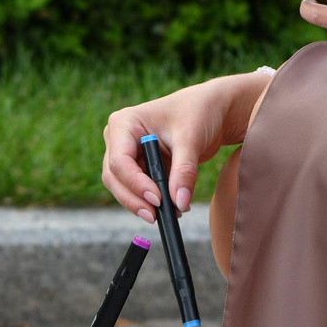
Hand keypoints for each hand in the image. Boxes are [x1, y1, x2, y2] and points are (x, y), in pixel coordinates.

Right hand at [100, 72, 266, 221]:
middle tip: (155, 216)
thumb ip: (184, 171)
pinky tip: (172, 207)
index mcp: (124, 123)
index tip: (157, 199)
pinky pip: (138, 188)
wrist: (212, 110)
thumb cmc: (198, 113)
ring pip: (123, 187)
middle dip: (133, 199)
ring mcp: (127, 153)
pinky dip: (151, 200)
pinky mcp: (140, 166)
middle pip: (114, 178)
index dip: (135, 183)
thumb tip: (179, 203)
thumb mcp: (191, 140)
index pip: (119, 161)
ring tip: (171, 212)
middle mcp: (119, 138)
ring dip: (142, 203)